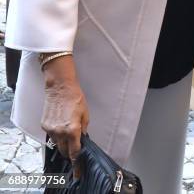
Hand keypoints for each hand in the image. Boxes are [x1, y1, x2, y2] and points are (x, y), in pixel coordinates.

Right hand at [41, 56, 88, 173]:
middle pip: (64, 151)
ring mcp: (51, 129)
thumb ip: (84, 129)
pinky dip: (56, 134)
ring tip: (67, 129)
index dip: (77, 162)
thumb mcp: (85, 113)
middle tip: (74, 145)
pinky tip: (60, 124)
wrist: (60, 87)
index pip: (74, 152)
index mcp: (73, 129)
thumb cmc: (75, 98)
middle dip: (69, 151)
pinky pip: (51, 135)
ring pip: (57, 144)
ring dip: (63, 142)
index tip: (78, 170)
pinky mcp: (44, 125)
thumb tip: (82, 140)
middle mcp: (60, 132)